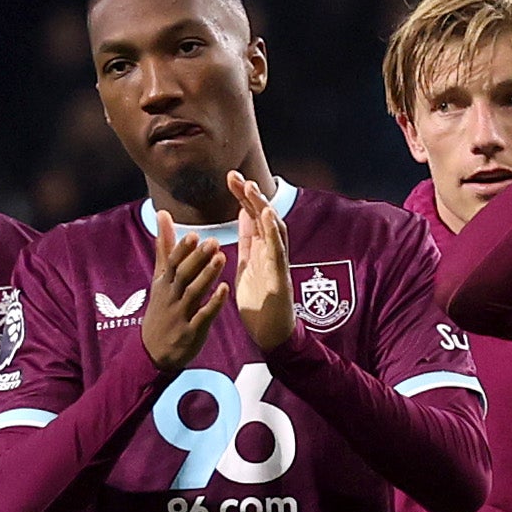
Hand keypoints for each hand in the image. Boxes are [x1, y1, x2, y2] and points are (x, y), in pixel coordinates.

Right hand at [140, 220, 226, 371]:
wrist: (154, 351)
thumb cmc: (162, 308)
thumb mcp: (160, 278)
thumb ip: (165, 246)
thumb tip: (163, 214)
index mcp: (164, 283)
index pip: (171, 263)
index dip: (182, 249)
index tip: (194, 234)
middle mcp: (171, 296)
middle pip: (182, 275)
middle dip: (196, 259)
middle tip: (213, 242)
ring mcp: (180, 315)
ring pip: (193, 293)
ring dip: (207, 276)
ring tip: (221, 259)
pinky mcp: (191, 332)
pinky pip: (203, 316)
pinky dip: (213, 303)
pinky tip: (225, 290)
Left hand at [228, 173, 295, 349]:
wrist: (271, 335)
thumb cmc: (261, 303)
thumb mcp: (247, 266)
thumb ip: (248, 242)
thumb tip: (243, 216)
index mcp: (260, 251)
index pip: (252, 217)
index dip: (243, 196)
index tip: (230, 178)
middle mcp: (271, 253)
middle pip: (263, 217)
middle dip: (250, 195)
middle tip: (235, 176)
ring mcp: (278, 264)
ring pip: (273, 229)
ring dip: (263, 207)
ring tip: (251, 188)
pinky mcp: (281, 278)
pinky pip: (278, 251)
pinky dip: (273, 232)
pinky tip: (266, 215)